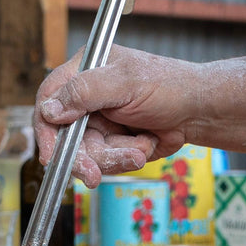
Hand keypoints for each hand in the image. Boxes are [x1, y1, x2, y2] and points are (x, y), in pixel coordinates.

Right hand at [34, 45, 200, 185]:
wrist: (199, 111)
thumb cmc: (169, 85)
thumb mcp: (125, 83)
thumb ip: (85, 92)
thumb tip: (49, 109)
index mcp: (84, 70)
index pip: (50, 98)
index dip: (46, 129)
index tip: (51, 155)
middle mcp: (87, 97)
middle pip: (65, 135)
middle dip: (83, 156)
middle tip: (93, 174)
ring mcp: (100, 120)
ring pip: (87, 152)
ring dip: (113, 156)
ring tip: (139, 149)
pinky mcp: (113, 141)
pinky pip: (106, 160)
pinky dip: (126, 157)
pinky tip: (145, 143)